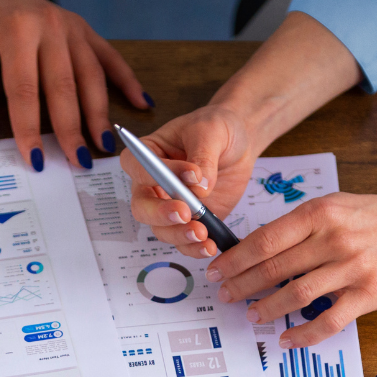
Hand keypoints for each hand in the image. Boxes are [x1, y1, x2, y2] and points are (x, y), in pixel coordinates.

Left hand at [0, 0, 149, 170]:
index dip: (30, 130)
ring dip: (100, 113)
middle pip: (65, 86)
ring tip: (104, 145)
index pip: (24, 91)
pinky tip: (141, 103)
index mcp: (14, 30)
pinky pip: (109, 56)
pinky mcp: (82, 28)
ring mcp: (70, 25)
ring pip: (91, 75)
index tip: (35, 160)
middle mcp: (48, 24)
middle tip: (79, 163)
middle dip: (72, 129)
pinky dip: (127, 80)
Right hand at [119, 104, 259, 259]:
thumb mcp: (211, 131)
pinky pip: (184, 242)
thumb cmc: (217, 128)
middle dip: (161, 214)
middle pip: (142, 207)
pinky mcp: (189, 222)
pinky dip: (195, 248)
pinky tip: (210, 246)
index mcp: (149, 155)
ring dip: (180, 235)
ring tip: (203, 234)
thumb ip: (203, 157)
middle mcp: (152, 184)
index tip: (191, 174)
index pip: (137, 167)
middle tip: (187, 213)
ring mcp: (169, 206)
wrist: (238, 144)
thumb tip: (200, 186)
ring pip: (162, 230)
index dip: (157, 175)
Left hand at [207, 188, 376, 347]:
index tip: (217, 271)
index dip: (236, 260)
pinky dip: (304, 333)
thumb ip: (297, 224)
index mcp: (318, 214)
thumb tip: (255, 247)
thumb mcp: (332, 205)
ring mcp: (350, 268)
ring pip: (297, 295)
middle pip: (275, 269)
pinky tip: (287, 338)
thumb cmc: (372, 218)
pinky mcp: (366, 294)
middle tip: (226, 296)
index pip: (265, 241)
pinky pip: (329, 320)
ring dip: (268, 309)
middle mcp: (332, 240)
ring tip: (252, 314)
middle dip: (243, 285)